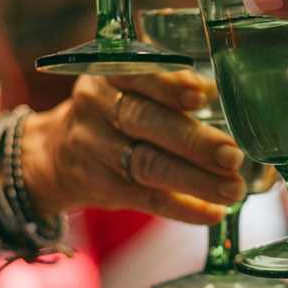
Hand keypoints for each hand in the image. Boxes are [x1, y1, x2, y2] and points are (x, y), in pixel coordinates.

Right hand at [21, 69, 245, 224]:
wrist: (54, 153)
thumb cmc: (113, 110)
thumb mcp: (130, 85)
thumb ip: (171, 86)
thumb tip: (222, 91)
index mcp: (107, 73)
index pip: (136, 75)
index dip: (168, 86)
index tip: (200, 96)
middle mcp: (96, 108)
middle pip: (145, 122)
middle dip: (193, 141)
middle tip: (233, 156)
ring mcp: (95, 150)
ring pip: (148, 166)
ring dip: (196, 180)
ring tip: (233, 189)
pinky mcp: (102, 187)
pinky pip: (146, 199)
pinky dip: (182, 208)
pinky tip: (213, 213)